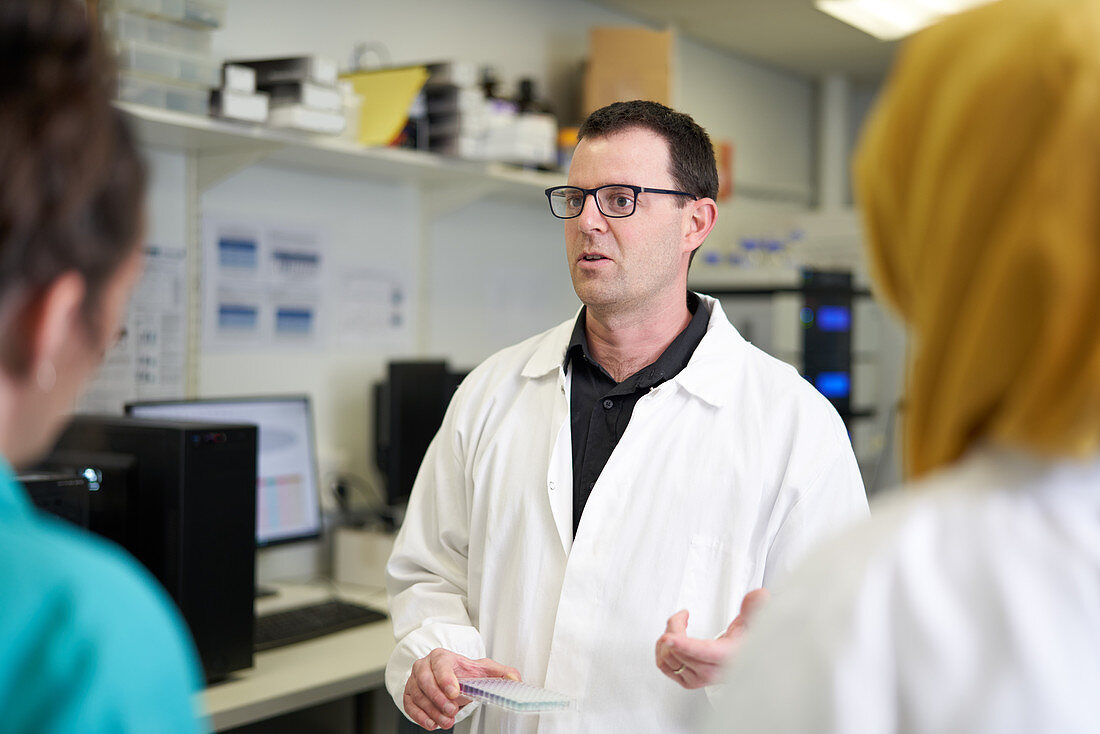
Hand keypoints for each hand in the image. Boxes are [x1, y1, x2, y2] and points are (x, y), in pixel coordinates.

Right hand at [403, 648, 520, 729]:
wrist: (448, 678)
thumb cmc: (463, 673)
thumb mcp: (483, 670)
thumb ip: (501, 673)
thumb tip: (515, 680)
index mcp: (442, 657)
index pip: (441, 664)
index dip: (446, 678)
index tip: (454, 692)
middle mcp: (424, 666)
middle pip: (426, 681)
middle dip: (439, 699)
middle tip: (452, 712)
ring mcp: (414, 680)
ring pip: (418, 695)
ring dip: (432, 711)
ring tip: (446, 721)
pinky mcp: (409, 694)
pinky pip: (409, 705)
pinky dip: (419, 716)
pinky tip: (432, 724)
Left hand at [655, 588, 770, 688]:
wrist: (742, 658)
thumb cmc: (745, 640)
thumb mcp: (754, 621)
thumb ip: (755, 608)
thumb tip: (757, 596)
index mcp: (728, 657)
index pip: (704, 653)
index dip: (684, 645)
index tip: (668, 637)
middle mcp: (712, 672)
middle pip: (680, 650)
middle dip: (675, 627)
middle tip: (683, 616)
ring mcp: (699, 678)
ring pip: (668, 658)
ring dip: (667, 636)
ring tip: (679, 624)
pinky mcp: (688, 681)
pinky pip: (664, 666)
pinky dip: (661, 650)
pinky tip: (670, 640)